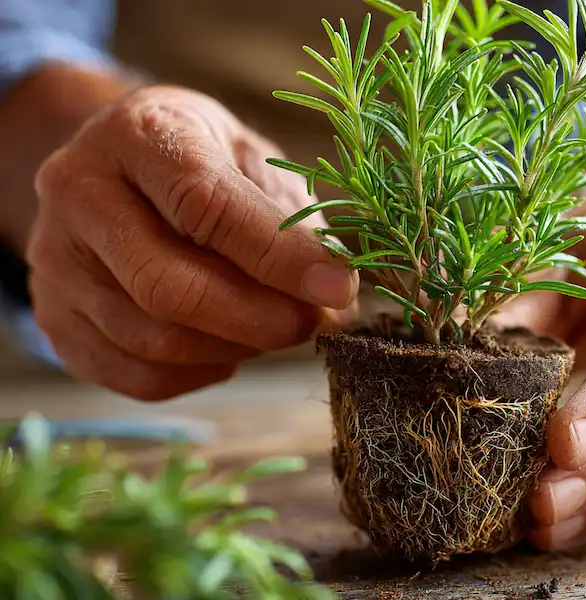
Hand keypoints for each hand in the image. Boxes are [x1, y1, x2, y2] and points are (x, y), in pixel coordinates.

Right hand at [27, 85, 357, 400]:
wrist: (122, 165)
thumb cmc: (206, 159)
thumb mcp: (254, 159)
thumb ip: (294, 224)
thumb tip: (337, 302)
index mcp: (137, 135)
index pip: (205, 205)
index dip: (279, 256)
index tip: (338, 287)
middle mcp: (78, 193)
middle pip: (169, 287)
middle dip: (259, 319)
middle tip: (310, 322)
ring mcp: (55, 262)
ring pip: (156, 341)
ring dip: (236, 348)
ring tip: (272, 326)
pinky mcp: (55, 319)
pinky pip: (138, 376)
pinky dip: (201, 372)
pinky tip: (228, 346)